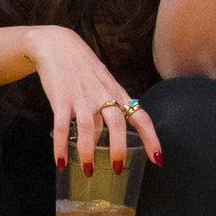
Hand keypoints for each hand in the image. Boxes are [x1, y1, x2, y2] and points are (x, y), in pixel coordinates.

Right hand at [25, 25, 163, 175]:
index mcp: (117, 92)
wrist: (57, 44)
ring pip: (88, 129)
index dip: (152, 138)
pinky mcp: (61, 98)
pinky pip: (61, 127)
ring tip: (88, 171)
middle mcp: (103, 95)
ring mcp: (81, 97)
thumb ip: (109, 106)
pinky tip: (60, 162)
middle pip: (117, 124)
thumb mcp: (103, 83)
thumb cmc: (83, 67)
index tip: (158, 158)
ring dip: (88, 153)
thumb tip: (110, 136)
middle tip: (116, 169)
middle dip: (118, 149)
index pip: (141, 117)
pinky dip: (60, 147)